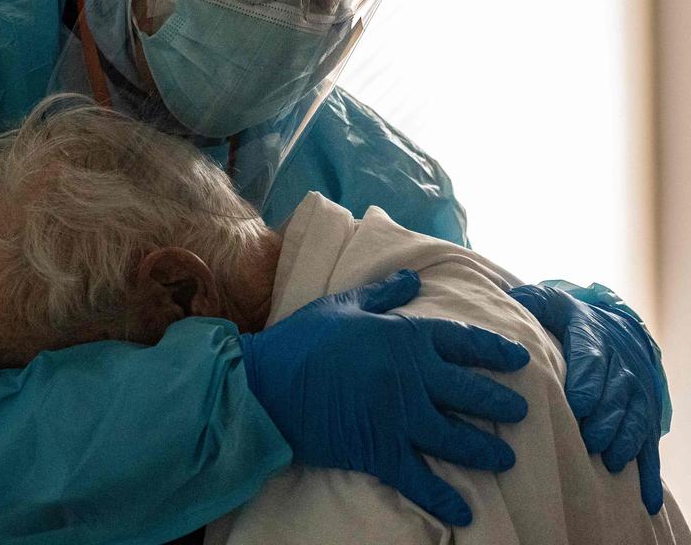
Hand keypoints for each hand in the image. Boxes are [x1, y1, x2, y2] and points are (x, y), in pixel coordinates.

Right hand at [239, 269, 529, 526]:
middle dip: (500, 403)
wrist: (268, 384)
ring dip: (484, 449)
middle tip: (521, 411)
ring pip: (456, 438)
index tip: (519, 360)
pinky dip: (444, 497)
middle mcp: (412, 378)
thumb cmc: (303, 339)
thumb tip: (415, 279)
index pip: (462, 342)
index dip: (495, 350)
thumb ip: (384, 294)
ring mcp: (399, 418)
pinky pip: (420, 478)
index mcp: (404, 337)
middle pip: (470, 392)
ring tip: (505, 457)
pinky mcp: (380, 451)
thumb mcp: (344, 305)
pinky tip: (465, 510)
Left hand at [507, 284, 662, 513]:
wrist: (615, 328)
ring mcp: (636, 394)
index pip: (592, 361)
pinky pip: (649, 445)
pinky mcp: (644, 416)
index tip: (577, 405)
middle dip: (604, 418)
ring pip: (635, 418)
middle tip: (589, 439)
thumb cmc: (571, 320)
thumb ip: (535, 302)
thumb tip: (513, 299)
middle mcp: (621, 368)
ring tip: (608, 460)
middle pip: (616, 394)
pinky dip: (649, 473)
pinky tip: (645, 499)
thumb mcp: (553, 303)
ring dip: (624, 440)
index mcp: (595, 340)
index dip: (588, 383)